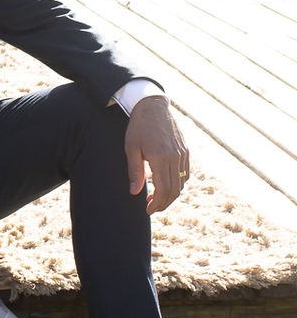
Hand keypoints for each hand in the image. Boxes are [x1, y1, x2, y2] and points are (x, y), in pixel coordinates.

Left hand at [125, 94, 188, 214]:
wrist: (153, 107)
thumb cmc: (139, 127)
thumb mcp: (131, 148)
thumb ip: (135, 172)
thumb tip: (135, 193)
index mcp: (161, 157)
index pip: (164, 189)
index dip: (157, 203)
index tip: (148, 210)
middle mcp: (175, 157)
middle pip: (175, 189)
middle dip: (164, 203)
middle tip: (152, 207)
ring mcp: (183, 154)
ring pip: (182, 183)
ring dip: (171, 194)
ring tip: (156, 197)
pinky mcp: (186, 151)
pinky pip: (186, 173)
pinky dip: (178, 183)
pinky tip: (166, 184)